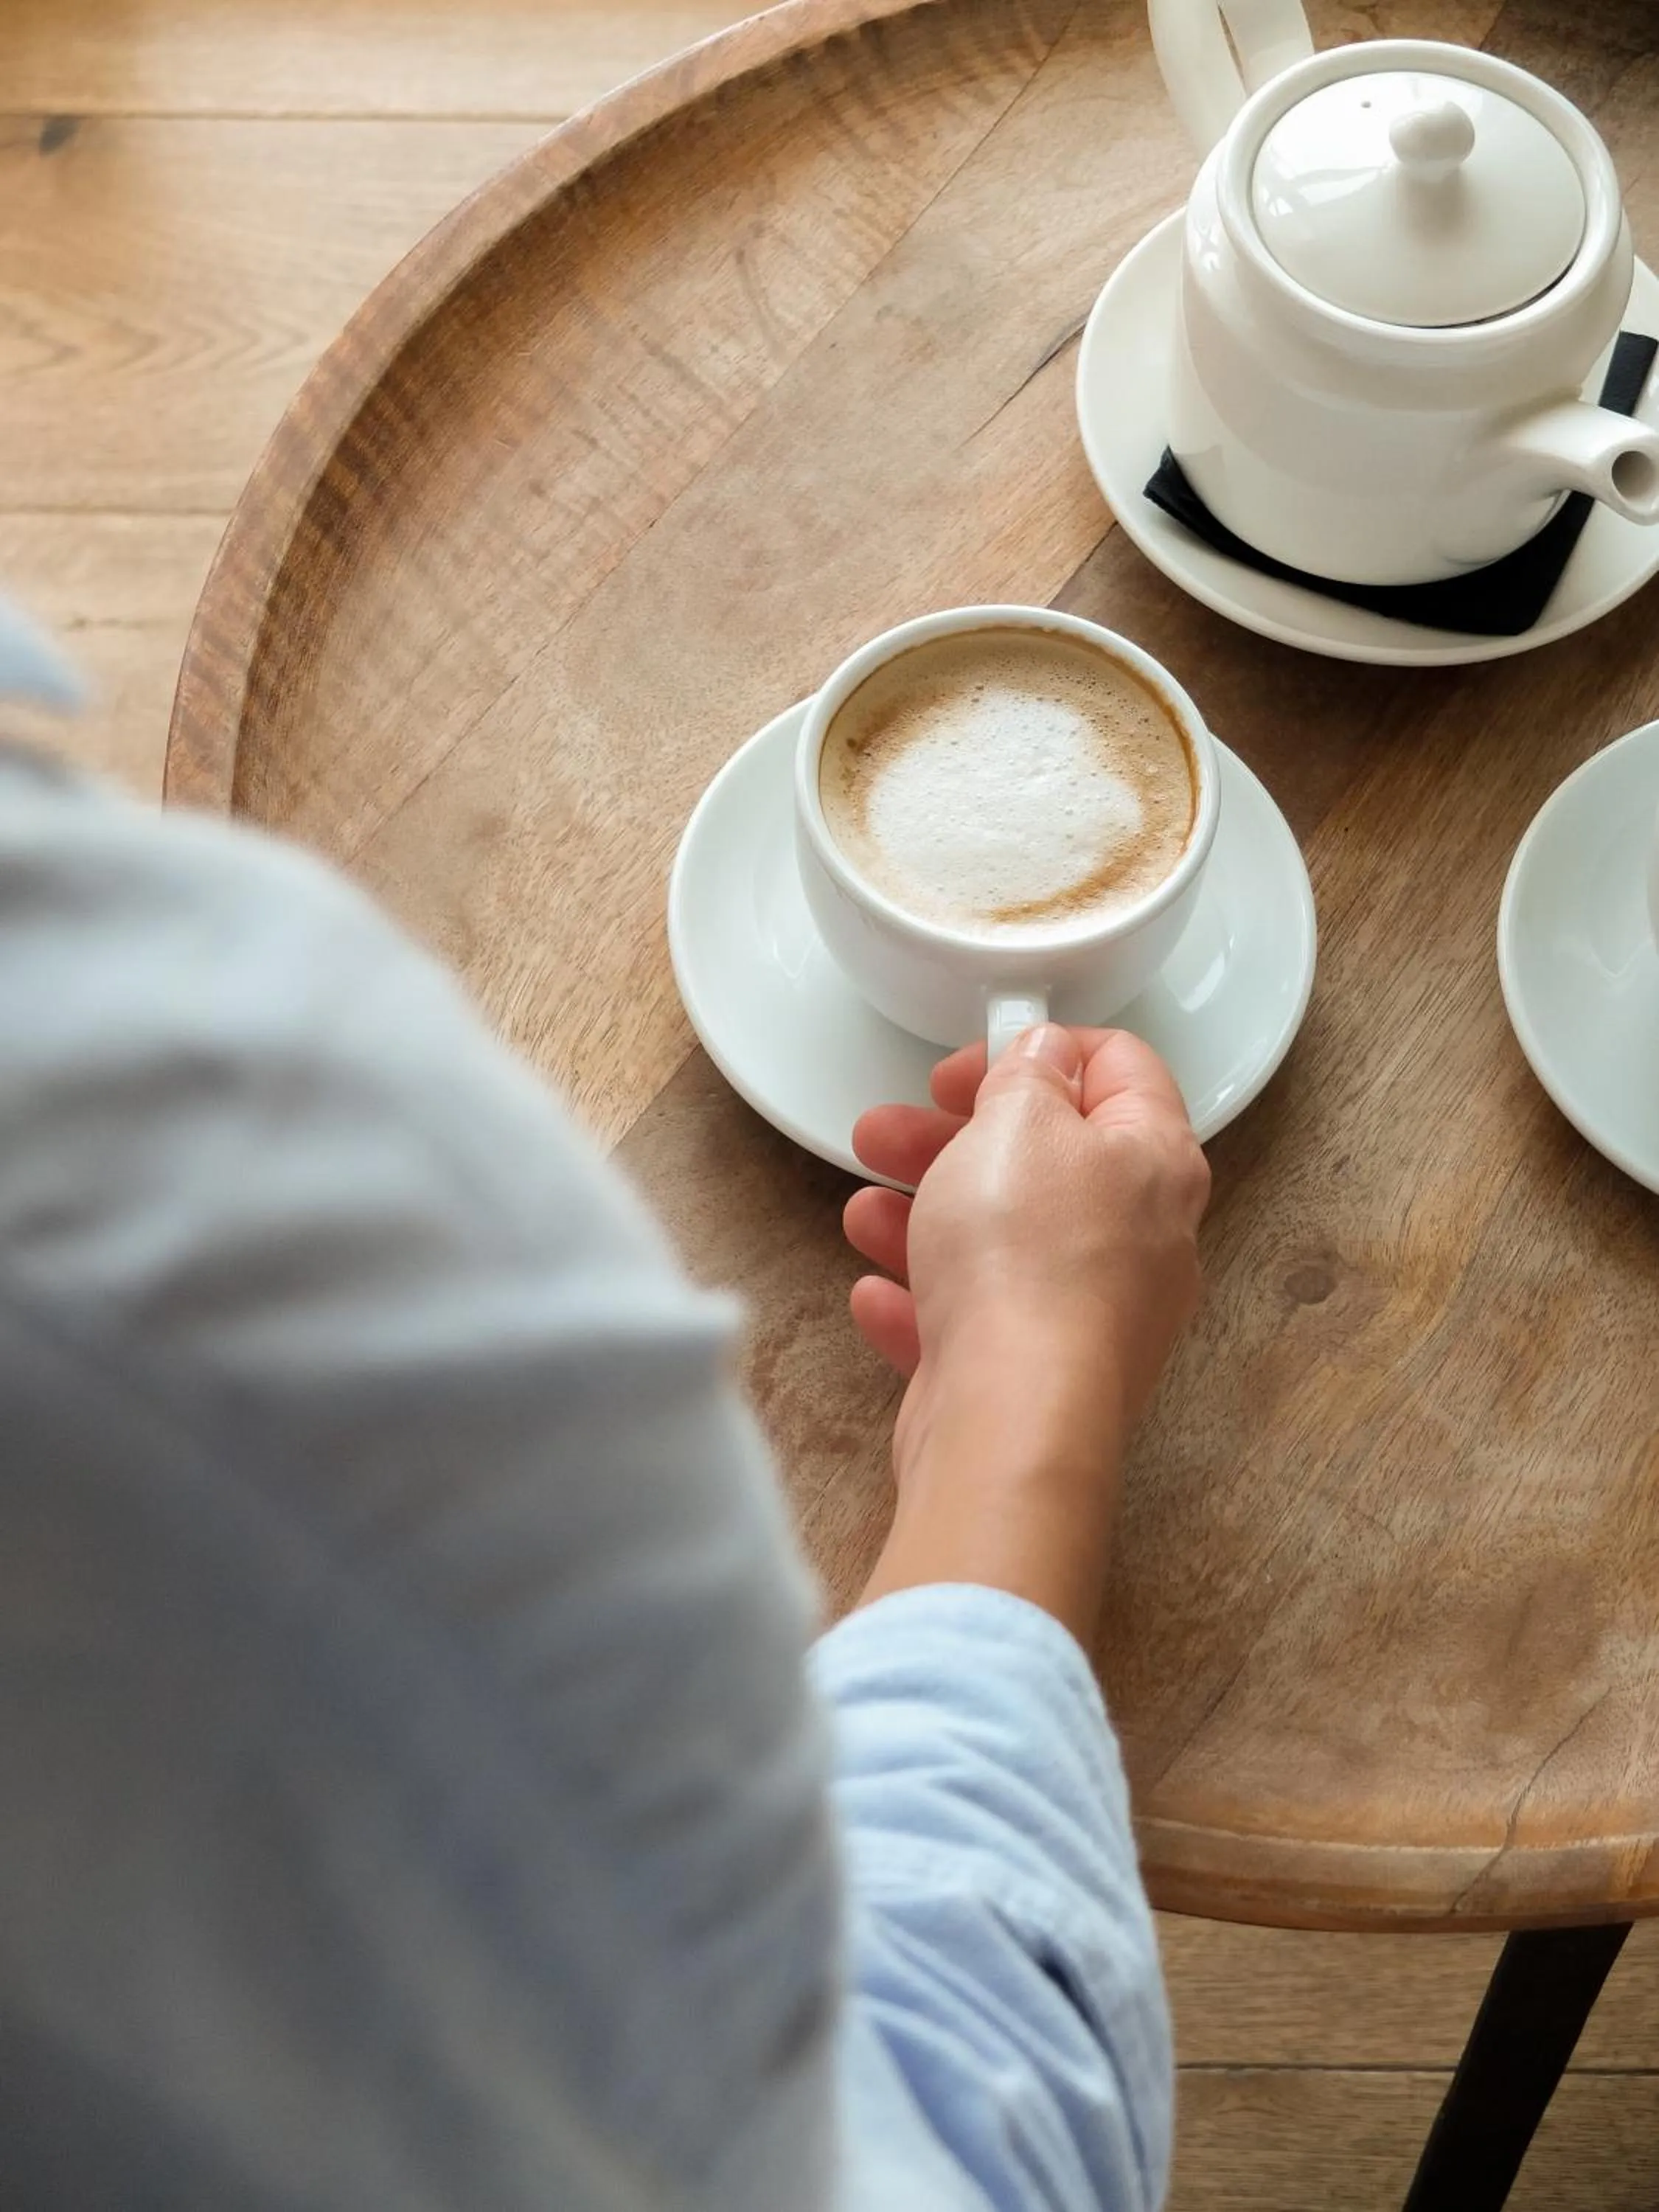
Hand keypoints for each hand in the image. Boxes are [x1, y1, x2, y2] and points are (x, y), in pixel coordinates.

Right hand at [844, 1025, 1209, 1636]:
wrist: (1010, 1419)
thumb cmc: (1026, 1263)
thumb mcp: (1014, 1121)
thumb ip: (1028, 1074)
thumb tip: (1042, 1054)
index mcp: (1155, 1162)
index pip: (1121, 1069)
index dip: (1039, 1050)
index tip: (968, 1064)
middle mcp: (1142, 1239)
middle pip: (1046, 1161)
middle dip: (953, 1140)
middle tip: (887, 1132)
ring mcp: (1094, 1315)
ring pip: (1005, 1244)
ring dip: (926, 1219)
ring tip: (862, 1212)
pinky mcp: (1042, 1374)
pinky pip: (980, 1322)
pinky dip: (927, 1302)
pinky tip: (877, 1295)